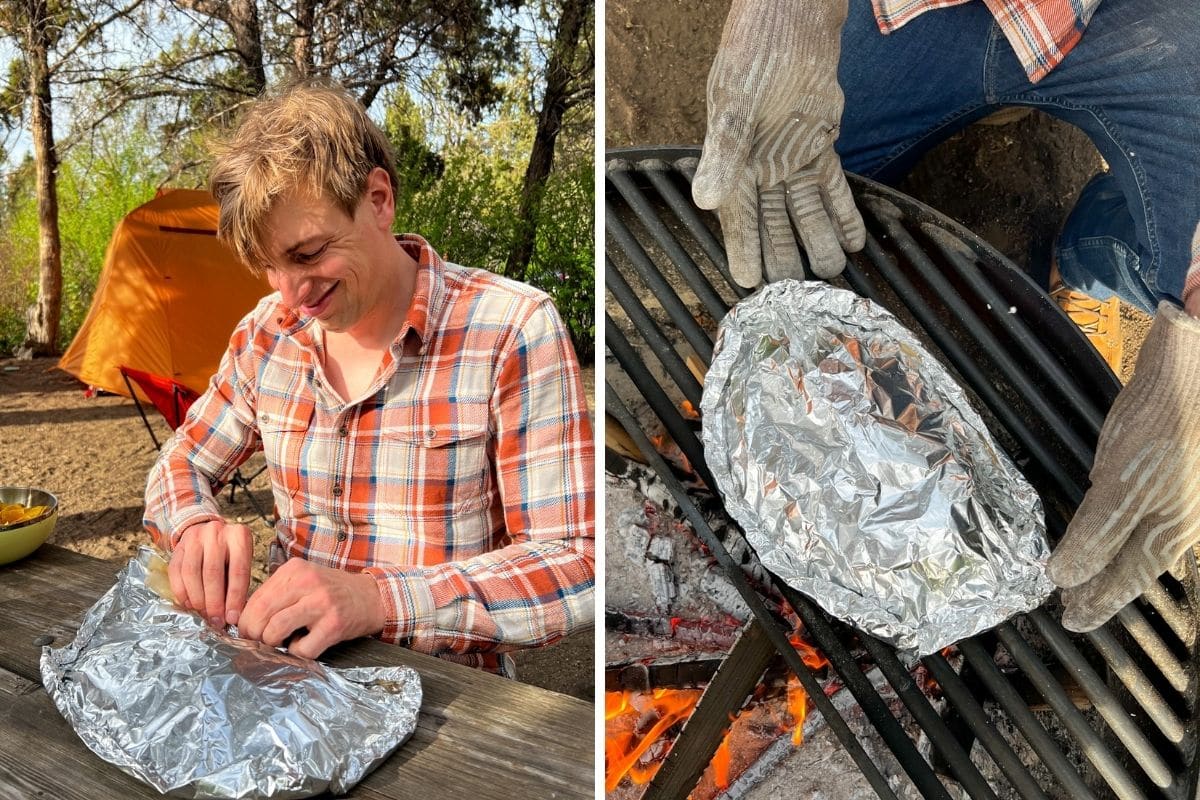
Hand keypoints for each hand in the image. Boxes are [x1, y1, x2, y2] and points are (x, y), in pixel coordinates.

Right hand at [169, 519, 252, 627]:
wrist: (209, 532)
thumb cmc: (230, 553)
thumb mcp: (242, 561)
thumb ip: (237, 583)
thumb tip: (232, 616)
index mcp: (239, 535)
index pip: (238, 571)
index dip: (235, 598)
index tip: (232, 618)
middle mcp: (216, 533)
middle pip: (212, 573)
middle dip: (214, 602)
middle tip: (216, 621)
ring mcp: (194, 537)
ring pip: (191, 573)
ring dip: (197, 599)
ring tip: (203, 614)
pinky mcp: (178, 546)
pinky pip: (176, 572)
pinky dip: (181, 592)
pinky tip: (189, 605)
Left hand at [237, 558, 384, 659]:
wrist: (370, 597)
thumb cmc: (331, 593)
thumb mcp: (303, 581)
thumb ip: (276, 594)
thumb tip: (244, 621)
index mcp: (295, 569)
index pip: (256, 599)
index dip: (246, 621)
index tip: (248, 632)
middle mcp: (307, 582)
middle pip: (261, 614)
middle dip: (254, 635)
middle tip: (259, 642)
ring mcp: (322, 603)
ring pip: (275, 631)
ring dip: (273, 644)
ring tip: (283, 642)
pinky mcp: (334, 624)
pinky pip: (301, 649)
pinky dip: (298, 652)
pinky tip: (306, 643)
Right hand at [692, 0, 864, 287]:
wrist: (791, 23)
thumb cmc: (753, 57)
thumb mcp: (734, 105)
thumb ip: (724, 154)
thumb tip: (707, 202)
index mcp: (732, 162)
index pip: (737, 217)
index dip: (742, 249)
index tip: (747, 280)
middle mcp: (760, 166)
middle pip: (773, 222)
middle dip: (784, 254)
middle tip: (798, 288)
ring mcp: (791, 158)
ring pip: (804, 210)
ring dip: (818, 238)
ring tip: (831, 268)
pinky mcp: (818, 146)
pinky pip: (831, 187)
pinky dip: (843, 211)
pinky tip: (853, 237)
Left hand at [1047, 301, 1199, 630]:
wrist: (1192, 367)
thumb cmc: (1163, 422)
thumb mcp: (1120, 482)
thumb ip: (1096, 531)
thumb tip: (1067, 576)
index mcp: (1170, 529)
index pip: (1127, 579)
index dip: (1098, 601)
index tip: (1072, 620)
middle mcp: (1178, 519)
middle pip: (1135, 565)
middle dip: (1103, 588)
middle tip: (1072, 609)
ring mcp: (1178, 494)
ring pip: (1141, 543)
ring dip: (1110, 562)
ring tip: (1083, 578)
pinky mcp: (1168, 469)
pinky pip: (1145, 516)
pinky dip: (1121, 531)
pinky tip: (1109, 525)